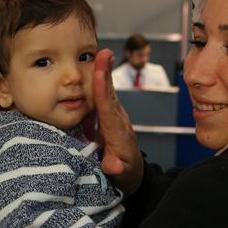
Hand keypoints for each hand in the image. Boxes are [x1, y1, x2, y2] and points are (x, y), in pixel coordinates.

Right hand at [94, 49, 142, 194]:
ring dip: (102, 71)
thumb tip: (112, 165)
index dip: (103, 91)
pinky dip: (99, 79)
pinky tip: (93, 65)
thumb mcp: (122, 176)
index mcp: (117, 133)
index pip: (108, 109)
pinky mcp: (108, 115)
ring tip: (98, 51)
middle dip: (105, 73)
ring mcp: (113, 116)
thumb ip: (116, 169)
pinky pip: (103, 95)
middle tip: (102, 52)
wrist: (134, 172)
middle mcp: (117, 119)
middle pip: (109, 93)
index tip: (101, 75)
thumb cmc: (126, 174)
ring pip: (107, 91)